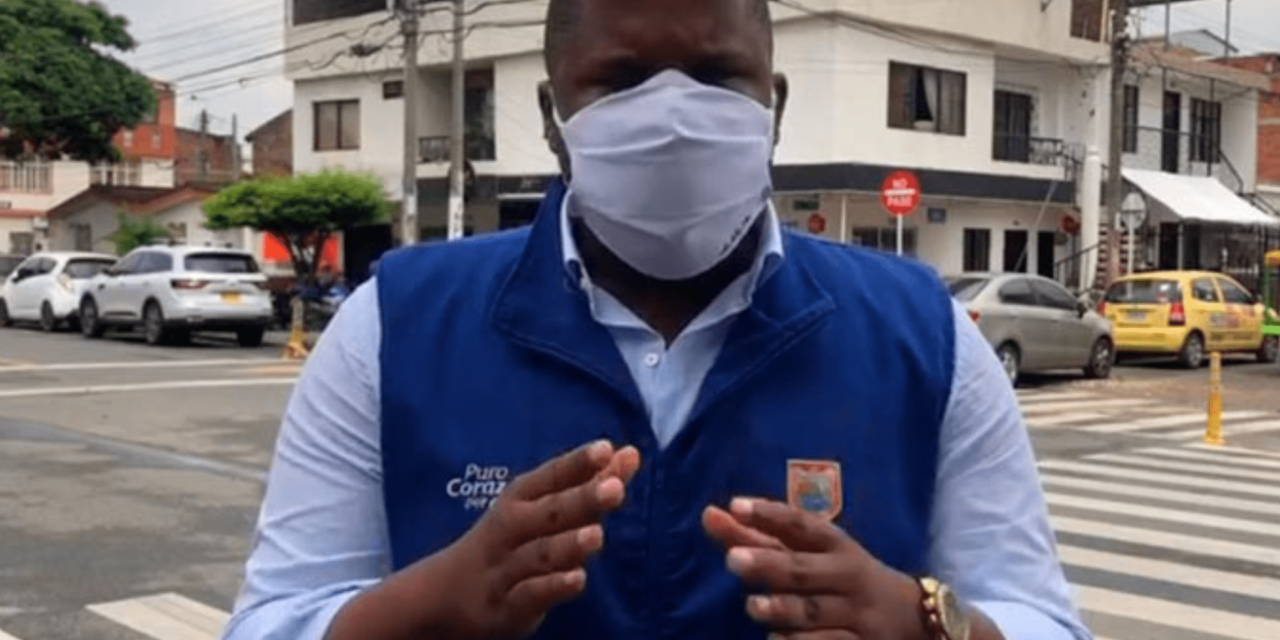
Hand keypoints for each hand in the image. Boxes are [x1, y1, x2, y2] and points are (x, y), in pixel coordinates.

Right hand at [437, 440, 641, 639]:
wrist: (446, 593)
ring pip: (540, 554)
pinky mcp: (507, 606)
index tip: (605, 448)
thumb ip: (588, 484)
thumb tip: (631, 454)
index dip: (578, 462)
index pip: (552, 477)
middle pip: (549, 512)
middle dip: (582, 499)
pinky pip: (530, 595)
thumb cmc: (511, 540)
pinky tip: (577, 579)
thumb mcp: (543, 508)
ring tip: (597, 534)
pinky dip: (552, 587)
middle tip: (615, 488)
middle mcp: (511, 529)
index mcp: (520, 499)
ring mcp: (506, 568)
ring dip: (568, 544)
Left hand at [704, 498, 929, 639]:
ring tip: (753, 606)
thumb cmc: (843, 578)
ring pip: (816, 610)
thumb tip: (710, 515)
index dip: (770, 513)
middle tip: (732, 560)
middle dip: (769, 564)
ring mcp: (856, 613)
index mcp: (835, 545)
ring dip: (783, 608)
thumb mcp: (812, 555)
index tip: (736, 505)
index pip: (801, 524)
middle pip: (805, 569)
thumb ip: (759, 537)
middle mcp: (847, 575)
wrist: (915, 620)